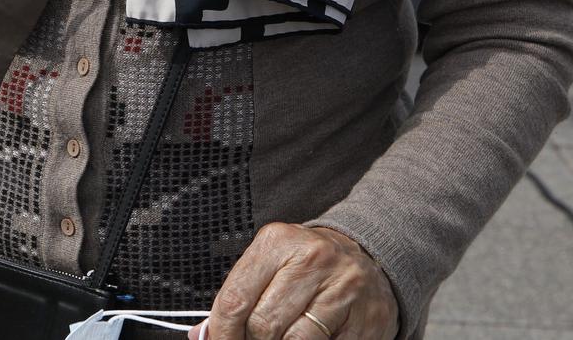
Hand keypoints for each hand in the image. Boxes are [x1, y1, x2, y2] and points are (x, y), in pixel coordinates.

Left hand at [193, 223, 398, 339]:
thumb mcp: (271, 265)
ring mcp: (342, 289)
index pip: (235, 298)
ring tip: (281, 337)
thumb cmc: (309, 264)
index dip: (222, 331)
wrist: (369, 258)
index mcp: (277, 242)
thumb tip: (203, 334)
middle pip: (263, 324)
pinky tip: (310, 337)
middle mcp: (312, 260)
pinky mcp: (365, 319)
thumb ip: (239, 296)